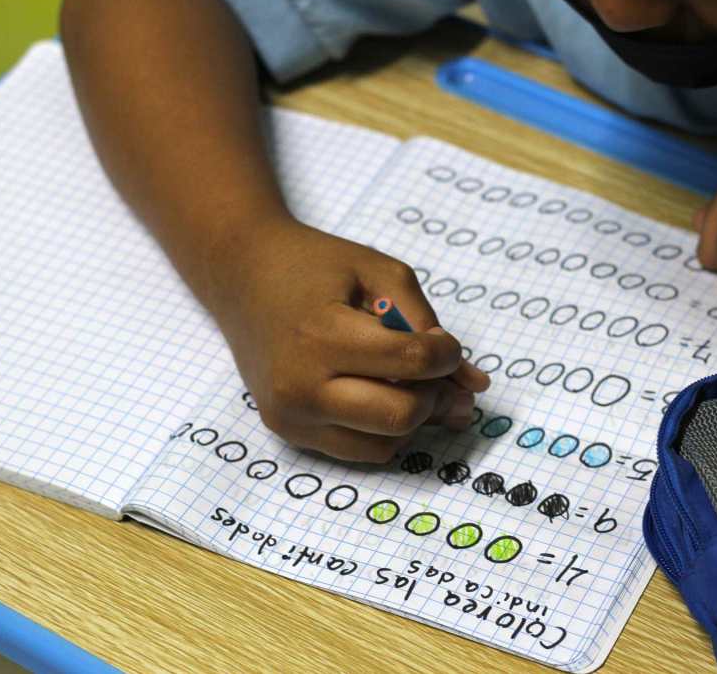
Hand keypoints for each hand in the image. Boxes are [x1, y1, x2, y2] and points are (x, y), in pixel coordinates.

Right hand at [207, 220, 490, 461]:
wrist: (242, 276)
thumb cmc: (314, 266)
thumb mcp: (378, 271)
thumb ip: (426, 322)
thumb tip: (474, 385)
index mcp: (324, 335)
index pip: (412, 362)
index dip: (448, 354)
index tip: (446, 343)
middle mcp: (302, 385)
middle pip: (401, 416)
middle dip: (435, 395)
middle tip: (436, 373)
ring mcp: (291, 415)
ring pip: (385, 445)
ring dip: (412, 417)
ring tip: (408, 382)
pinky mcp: (288, 432)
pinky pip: (359, 451)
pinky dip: (383, 431)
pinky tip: (380, 395)